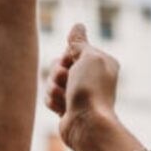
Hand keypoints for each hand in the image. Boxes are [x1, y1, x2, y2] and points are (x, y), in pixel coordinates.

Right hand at [45, 24, 120, 150]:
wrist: (86, 125)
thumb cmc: (91, 89)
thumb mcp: (88, 57)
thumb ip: (79, 42)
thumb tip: (78, 26)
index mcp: (100, 62)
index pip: (73, 48)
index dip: (67, 55)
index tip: (73, 62)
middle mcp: (91, 76)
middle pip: (59, 63)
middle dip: (58, 72)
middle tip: (68, 81)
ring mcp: (79, 92)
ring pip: (52, 80)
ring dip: (55, 88)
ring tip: (66, 98)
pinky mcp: (68, 106)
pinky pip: (50, 96)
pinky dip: (53, 101)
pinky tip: (63, 109)